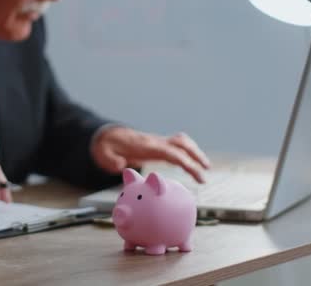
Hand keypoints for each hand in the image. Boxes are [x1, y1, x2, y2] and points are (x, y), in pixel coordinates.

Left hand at [91, 127, 210, 182]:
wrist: (105, 135)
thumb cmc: (106, 147)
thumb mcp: (104, 154)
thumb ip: (112, 160)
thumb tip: (121, 165)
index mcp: (146, 146)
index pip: (171, 152)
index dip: (186, 162)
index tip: (198, 174)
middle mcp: (154, 141)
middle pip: (181, 143)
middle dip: (196, 155)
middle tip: (207, 170)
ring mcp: (156, 142)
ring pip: (181, 142)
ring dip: (195, 152)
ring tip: (204, 168)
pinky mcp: (156, 145)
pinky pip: (176, 147)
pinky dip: (186, 154)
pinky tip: (191, 166)